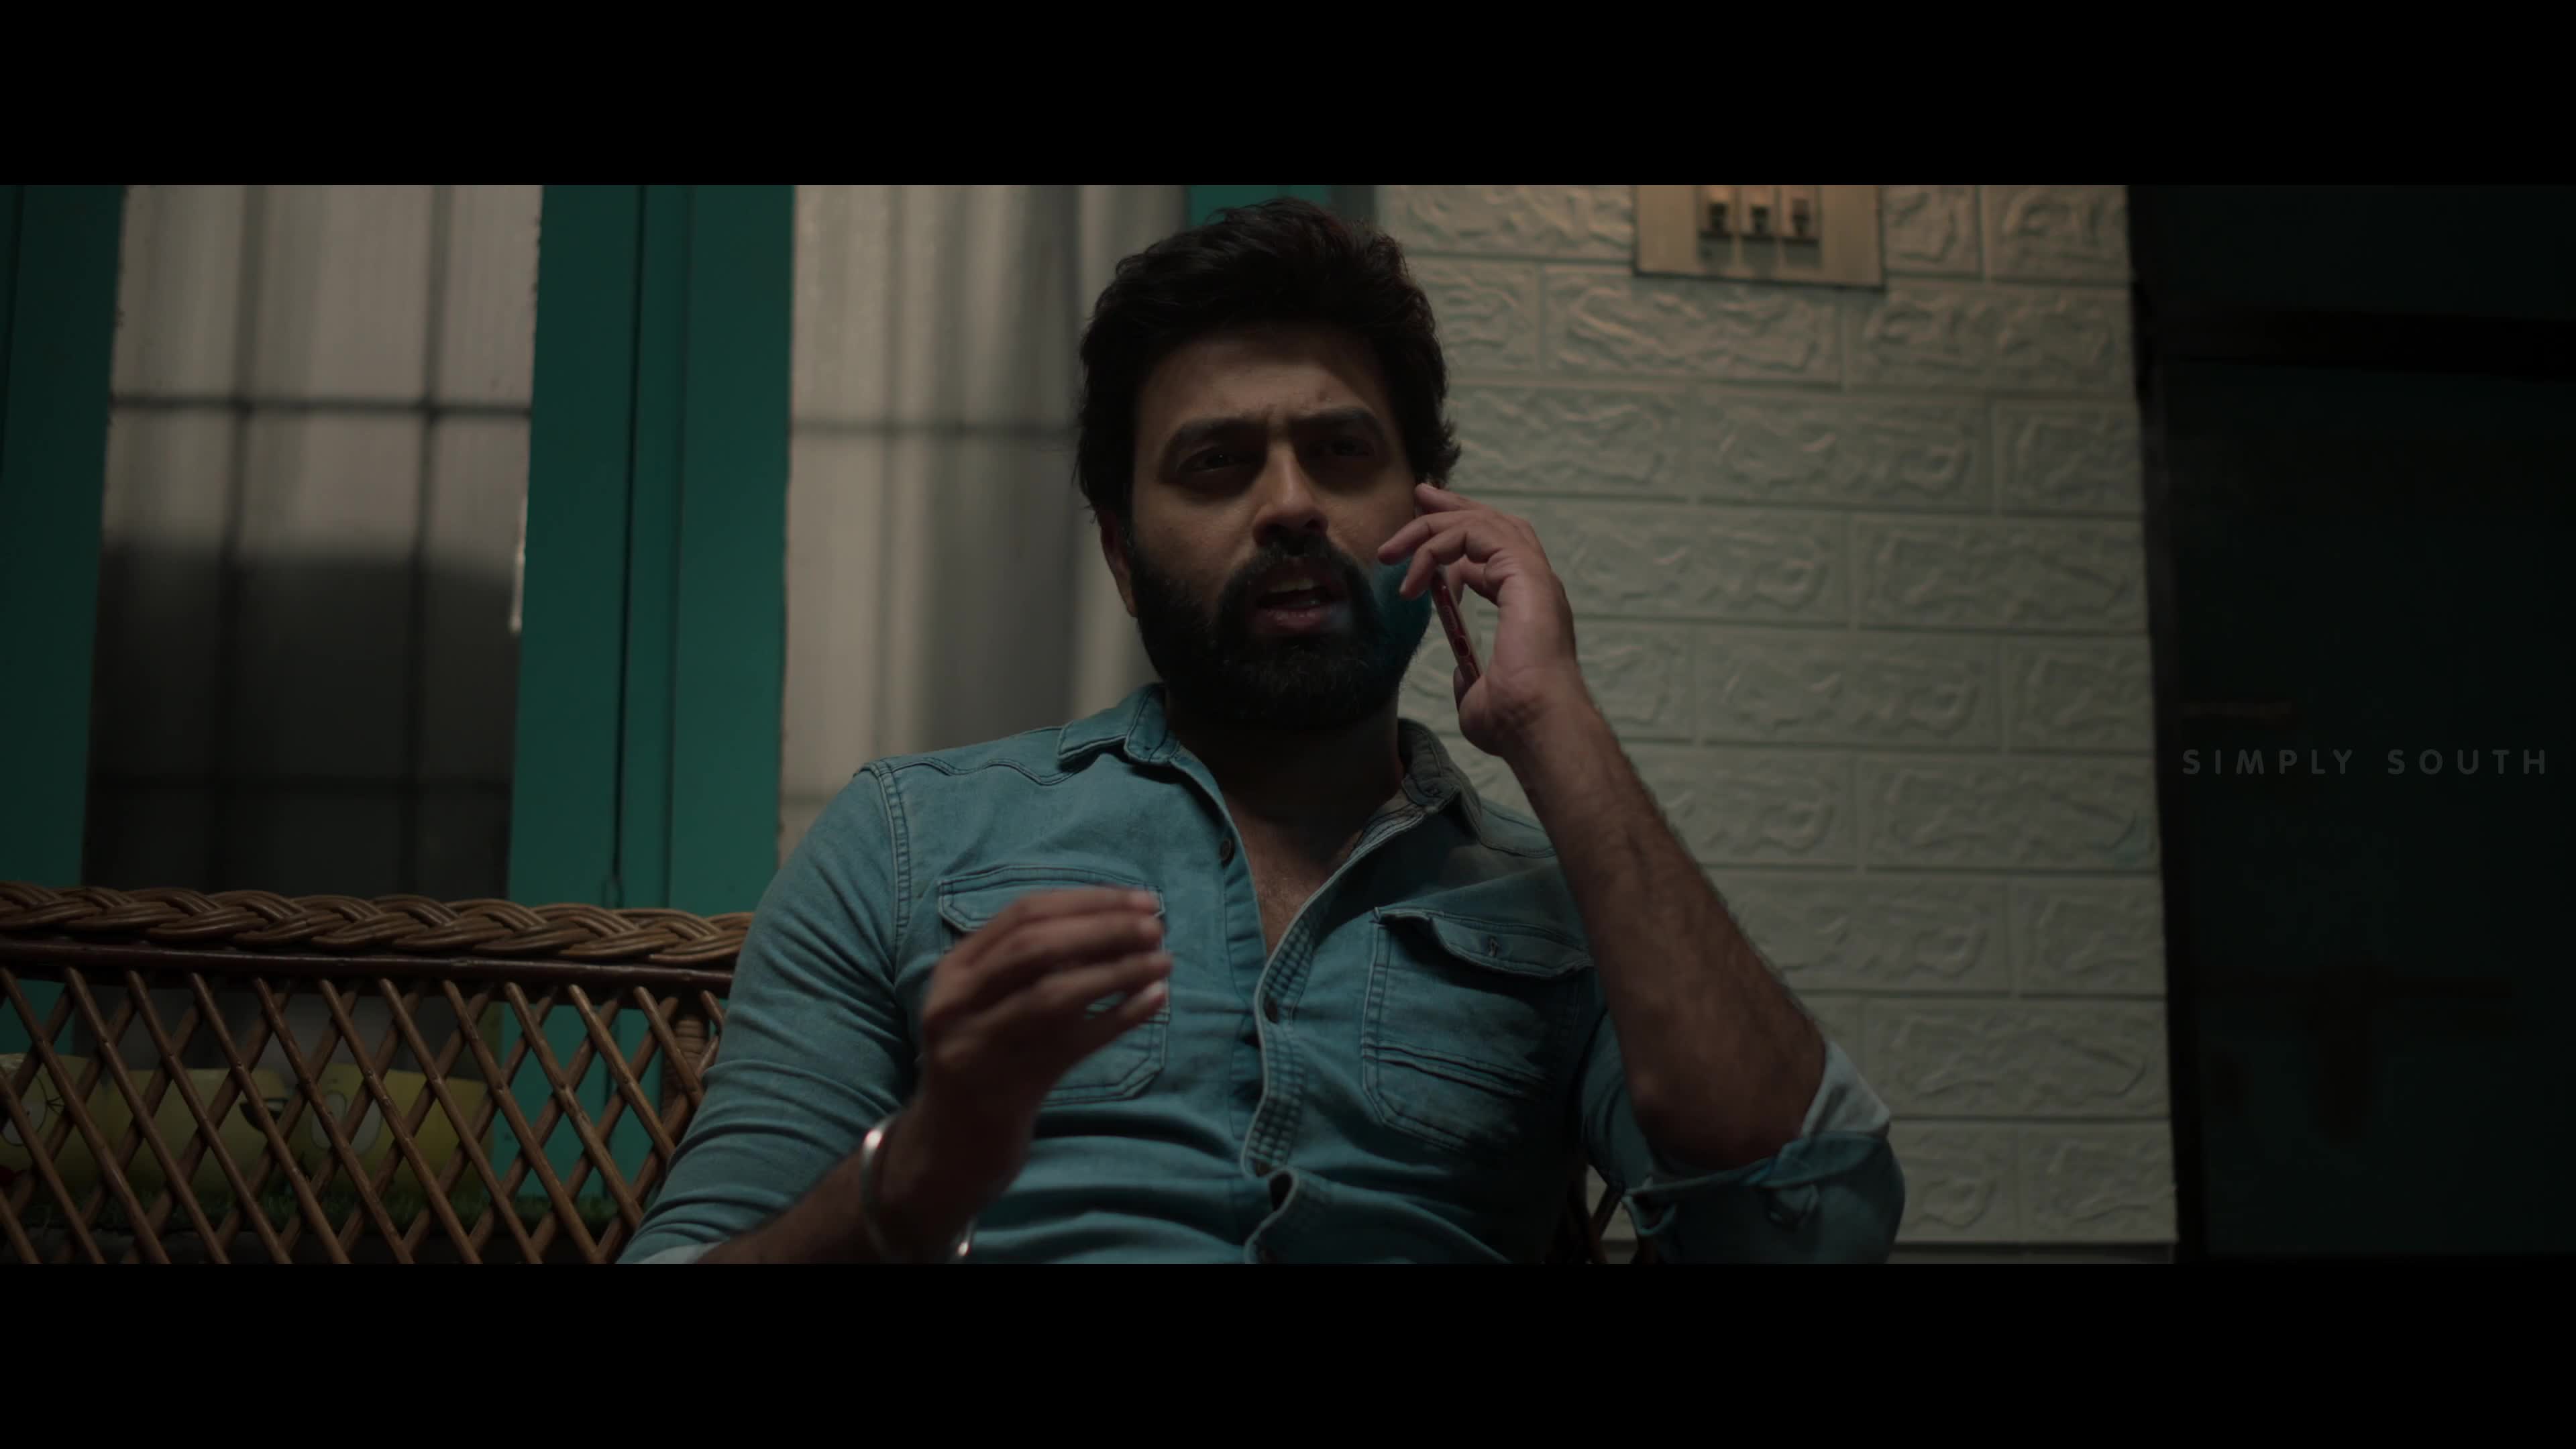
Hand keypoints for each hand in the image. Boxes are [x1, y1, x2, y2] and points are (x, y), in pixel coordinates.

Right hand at [879, 887, 1170, 1249]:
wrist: (954, 1138)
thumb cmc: (987, 1051)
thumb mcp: (990, 997)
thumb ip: (1033, 959)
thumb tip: (1123, 917)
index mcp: (955, 969)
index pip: (1025, 913)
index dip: (1089, 901)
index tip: (1141, 900)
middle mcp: (958, 1002)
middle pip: (1036, 947)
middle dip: (1103, 930)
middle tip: (1156, 928)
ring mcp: (980, 1046)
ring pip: (1055, 995)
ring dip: (1117, 971)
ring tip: (1165, 961)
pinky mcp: (1008, 1087)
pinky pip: (1075, 1045)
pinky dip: (1119, 1018)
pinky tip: (1155, 1000)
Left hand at [1376, 481, 1593, 761]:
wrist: (1538, 724)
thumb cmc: (1515, 721)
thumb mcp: (1479, 695)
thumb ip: (1471, 677)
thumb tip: (1462, 674)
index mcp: (1529, 607)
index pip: (1495, 554)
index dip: (1459, 539)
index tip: (1421, 544)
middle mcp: (1535, 585)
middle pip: (1495, 523)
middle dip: (1452, 508)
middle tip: (1419, 497)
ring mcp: (1533, 575)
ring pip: (1482, 522)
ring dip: (1431, 527)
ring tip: (1391, 549)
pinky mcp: (1524, 572)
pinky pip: (1475, 534)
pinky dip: (1437, 546)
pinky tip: (1413, 574)